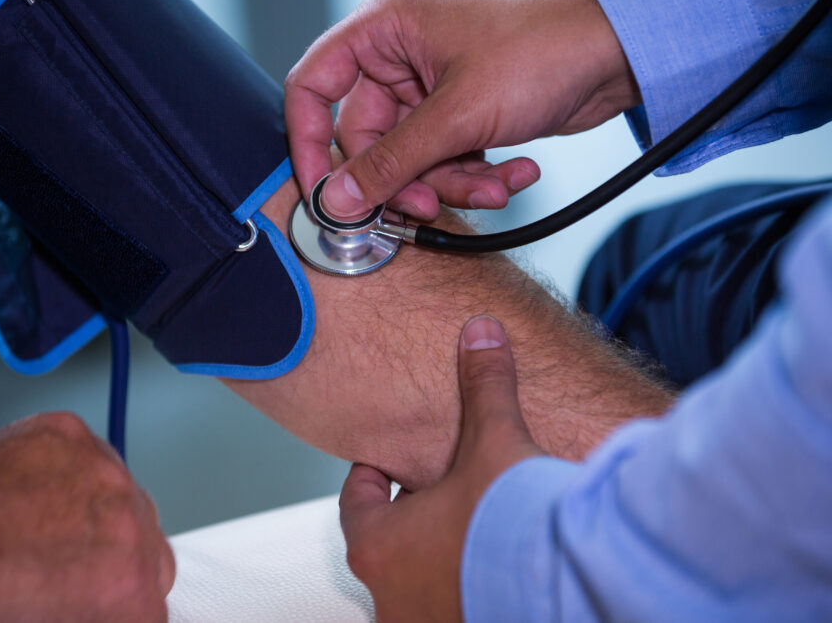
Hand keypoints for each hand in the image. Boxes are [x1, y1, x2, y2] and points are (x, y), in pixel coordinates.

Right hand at [285, 0, 638, 219]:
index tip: (325, 193)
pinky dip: (473, 176)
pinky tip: (514, 172)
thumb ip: (391, 162)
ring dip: (448, 184)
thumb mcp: (458, 115)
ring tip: (492, 185)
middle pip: (366, 139)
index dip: (307, 142)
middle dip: (405, 179)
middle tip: (428, 205)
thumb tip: (338, 198)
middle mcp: (399, 56)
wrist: (618, 55)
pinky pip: (442, 160)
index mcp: (383, 30)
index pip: (313, 86)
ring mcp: (430, 88)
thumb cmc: (543, 49)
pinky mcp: (460, 114)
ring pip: (408, 159)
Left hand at [339, 315, 544, 620]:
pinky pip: (450, 603)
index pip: (356, 500)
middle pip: (386, 542)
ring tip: (471, 529)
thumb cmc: (514, 521)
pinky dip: (466, 584)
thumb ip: (484, 386)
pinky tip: (497, 567)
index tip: (390, 460)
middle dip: (411, 515)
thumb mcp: (495, 442)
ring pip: (417, 580)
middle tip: (437, 491)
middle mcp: (390, 597)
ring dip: (438, 554)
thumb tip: (481, 332)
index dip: (375, 472)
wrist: (571, 585)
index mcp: (378, 546)